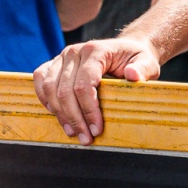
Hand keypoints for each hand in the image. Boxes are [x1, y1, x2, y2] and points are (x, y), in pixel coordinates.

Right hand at [32, 34, 162, 143]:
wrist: (124, 48)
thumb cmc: (135, 58)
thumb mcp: (147, 62)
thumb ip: (142, 68)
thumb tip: (132, 75)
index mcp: (95, 51)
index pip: (84, 84)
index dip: (89, 110)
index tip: (97, 129)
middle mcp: (74, 52)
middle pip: (64, 90)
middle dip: (74, 118)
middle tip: (85, 138)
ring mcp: (62, 56)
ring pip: (50, 88)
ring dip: (59, 114)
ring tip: (72, 132)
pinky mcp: (55, 62)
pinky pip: (40, 79)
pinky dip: (44, 98)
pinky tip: (56, 114)